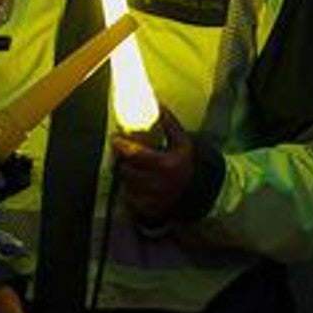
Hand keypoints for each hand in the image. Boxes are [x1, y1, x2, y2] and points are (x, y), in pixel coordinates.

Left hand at [111, 107, 195, 222]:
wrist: (197, 192)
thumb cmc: (185, 163)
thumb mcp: (182, 142)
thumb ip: (169, 123)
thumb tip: (157, 102)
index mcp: (167, 164)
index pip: (135, 154)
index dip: (121, 145)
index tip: (115, 138)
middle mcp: (158, 184)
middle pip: (126, 168)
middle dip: (121, 159)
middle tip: (121, 152)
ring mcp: (152, 199)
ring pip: (125, 182)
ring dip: (125, 173)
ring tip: (132, 167)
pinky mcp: (147, 209)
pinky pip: (128, 197)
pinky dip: (129, 188)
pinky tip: (137, 182)